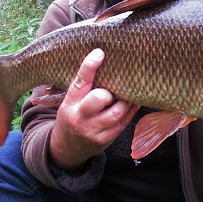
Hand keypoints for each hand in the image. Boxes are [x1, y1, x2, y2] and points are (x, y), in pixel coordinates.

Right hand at [49, 48, 140, 170]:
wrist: (67, 149)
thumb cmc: (72, 116)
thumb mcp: (69, 102)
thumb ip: (83, 87)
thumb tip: (100, 59)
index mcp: (69, 105)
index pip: (80, 83)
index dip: (89, 66)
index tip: (99, 53)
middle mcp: (80, 118)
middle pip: (99, 98)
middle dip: (109, 91)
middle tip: (111, 90)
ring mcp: (94, 131)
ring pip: (117, 111)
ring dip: (126, 99)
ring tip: (129, 91)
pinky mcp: (107, 139)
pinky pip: (125, 121)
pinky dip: (132, 109)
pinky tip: (135, 100)